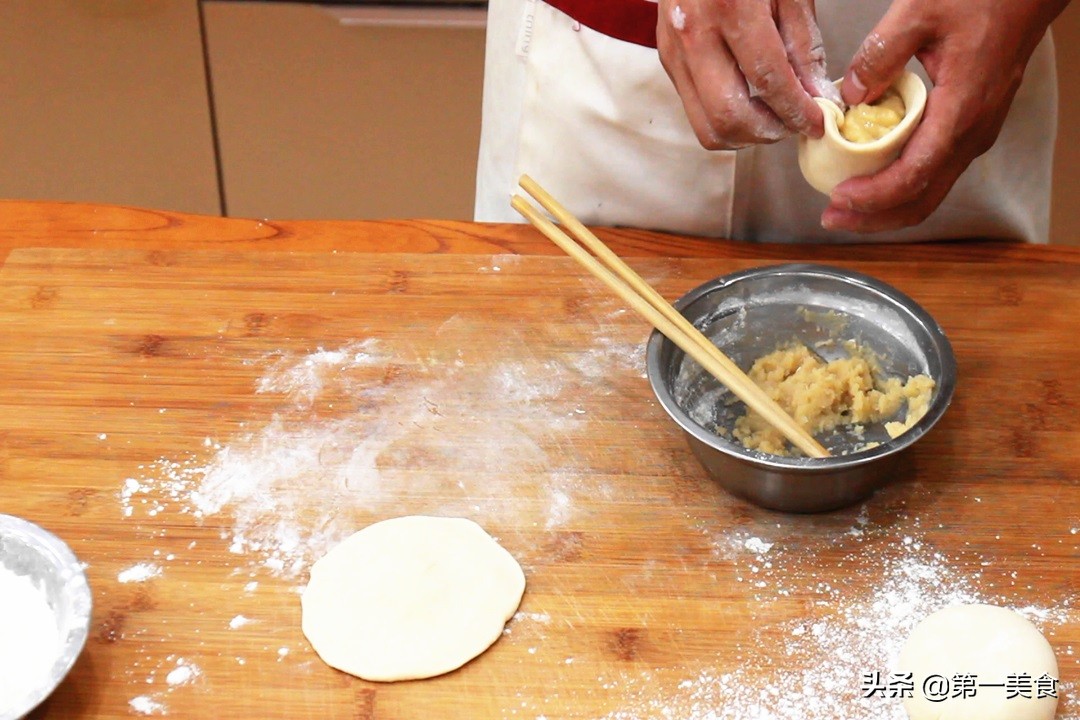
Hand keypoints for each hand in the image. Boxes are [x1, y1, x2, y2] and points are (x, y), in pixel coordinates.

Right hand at [656, 0, 840, 148]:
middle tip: (794, 125)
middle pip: (728, 116)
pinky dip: (725, 118)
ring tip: (772, 119)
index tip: (817, 122)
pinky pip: (695, 109)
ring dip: (745, 134)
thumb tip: (814, 93)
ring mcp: (673, 51)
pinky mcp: (666, 59)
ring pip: (706, 125)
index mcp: (730, 7)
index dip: (796, 110)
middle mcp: (693, 34)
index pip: (767, 80)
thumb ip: (802, 41)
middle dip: (768, 132)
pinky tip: (749, 102)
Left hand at [822, 0, 1068, 233]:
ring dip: (886, 207)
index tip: (838, 198)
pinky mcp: (970, 129)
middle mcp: (972, 133)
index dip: (874, 196)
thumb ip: (880, 54)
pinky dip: (902, 188)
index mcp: (960, 111)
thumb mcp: (920, 12)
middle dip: (874, 217)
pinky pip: (935, 173)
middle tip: (831, 217)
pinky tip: (873, 180)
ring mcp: (975, 135)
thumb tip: (852, 95)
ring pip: (931, 192)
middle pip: (922, 199)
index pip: (914, 175)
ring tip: (846, 208)